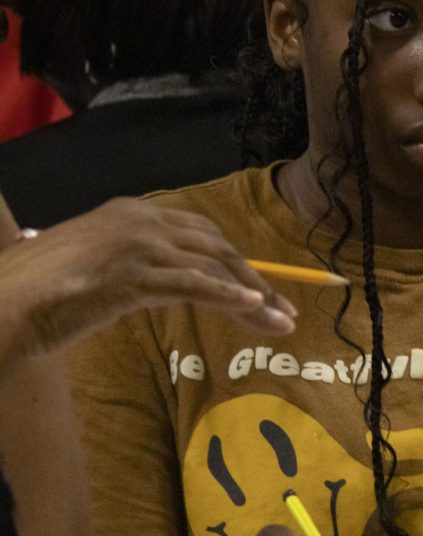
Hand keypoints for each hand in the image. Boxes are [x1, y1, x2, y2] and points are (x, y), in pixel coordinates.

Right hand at [0, 195, 298, 359]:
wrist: (9, 299)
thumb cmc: (46, 287)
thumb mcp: (100, 265)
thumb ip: (136, 267)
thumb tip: (169, 282)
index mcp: (132, 212)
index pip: (201, 233)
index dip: (236, 262)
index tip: (261, 290)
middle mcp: (141, 220)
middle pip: (216, 247)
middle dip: (255, 279)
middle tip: (283, 310)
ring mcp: (138, 246)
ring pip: (213, 267)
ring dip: (253, 296)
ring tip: (279, 322)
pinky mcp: (134, 276)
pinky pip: (194, 285)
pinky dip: (228, 295)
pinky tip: (254, 307)